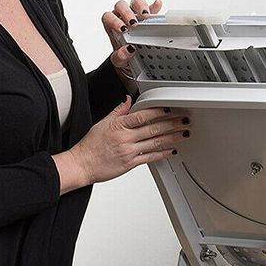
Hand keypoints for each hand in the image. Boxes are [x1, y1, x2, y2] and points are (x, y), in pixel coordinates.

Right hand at [70, 95, 189, 184]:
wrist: (82, 164)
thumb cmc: (90, 146)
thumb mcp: (102, 123)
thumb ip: (118, 112)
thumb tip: (128, 100)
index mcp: (118, 126)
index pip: (142, 116)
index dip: (157, 111)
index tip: (169, 108)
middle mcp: (125, 138)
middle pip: (152, 129)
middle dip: (170, 124)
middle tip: (183, 120)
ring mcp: (128, 152)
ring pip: (154, 143)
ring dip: (171, 138)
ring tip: (183, 134)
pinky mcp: (130, 164)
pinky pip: (149, 158)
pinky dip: (162, 154)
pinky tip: (171, 150)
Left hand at [100, 0, 162, 79]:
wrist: (131, 61)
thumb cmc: (123, 56)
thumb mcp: (119, 60)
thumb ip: (120, 57)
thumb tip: (127, 50)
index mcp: (111, 25)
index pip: (108, 17)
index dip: (114, 21)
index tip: (123, 29)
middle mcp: (121, 17)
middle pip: (121, 5)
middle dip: (127, 13)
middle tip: (135, 23)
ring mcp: (135, 14)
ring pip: (134, 2)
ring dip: (140, 6)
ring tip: (146, 15)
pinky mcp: (147, 16)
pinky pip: (151, 7)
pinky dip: (154, 6)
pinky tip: (157, 4)